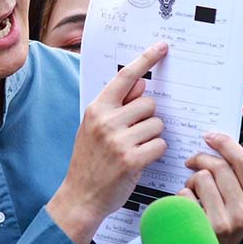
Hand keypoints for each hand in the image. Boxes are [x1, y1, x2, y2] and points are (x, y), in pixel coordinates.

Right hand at [48, 42, 168, 243]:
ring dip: (153, 137)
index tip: (162, 47)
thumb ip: (116, 106)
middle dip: (148, 118)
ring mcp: (118, 140)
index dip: (146, 59)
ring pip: (157, 125)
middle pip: (149, 103)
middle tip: (135, 134)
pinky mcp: (132, 159)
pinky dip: (155, 152)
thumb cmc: (89, 161)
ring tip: (136, 148)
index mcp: (96, 109)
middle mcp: (106, 120)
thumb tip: (141, 84)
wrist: (80, 196)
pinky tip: (140, 160)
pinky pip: (160, 145)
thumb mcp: (94, 128)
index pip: (125, 77)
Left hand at [178, 133, 242, 243]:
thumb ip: (233, 181)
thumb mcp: (237, 206)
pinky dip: (181, 196)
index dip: (225, 143)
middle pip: (219, 165)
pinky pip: (185, 193)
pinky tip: (187, 208)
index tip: (210, 136)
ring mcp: (226, 221)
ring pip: (201, 177)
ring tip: (193, 194)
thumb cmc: (218, 230)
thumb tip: (218, 148)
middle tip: (191, 163)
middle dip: (200, 159)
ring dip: (191, 180)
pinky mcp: (205, 226)